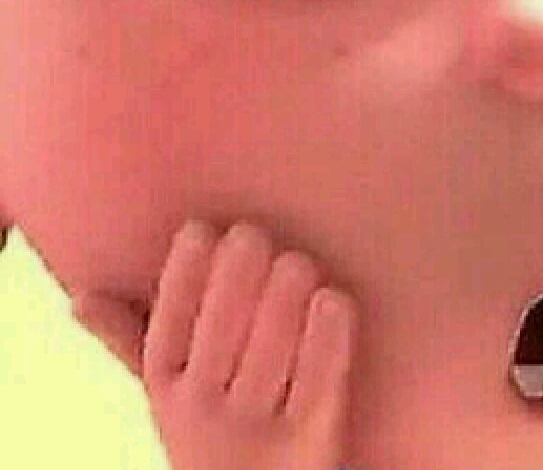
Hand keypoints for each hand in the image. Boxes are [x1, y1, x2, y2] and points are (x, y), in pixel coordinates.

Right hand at [72, 220, 356, 469]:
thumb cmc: (213, 424)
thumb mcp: (168, 389)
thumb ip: (129, 339)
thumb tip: (77, 296)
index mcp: (165, 391)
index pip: (164, 329)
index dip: (180, 277)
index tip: (198, 228)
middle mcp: (203, 415)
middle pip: (218, 337)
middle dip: (233, 280)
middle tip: (253, 234)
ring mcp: (256, 435)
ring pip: (268, 357)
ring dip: (282, 301)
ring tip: (297, 260)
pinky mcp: (309, 445)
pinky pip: (319, 385)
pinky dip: (328, 339)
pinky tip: (334, 297)